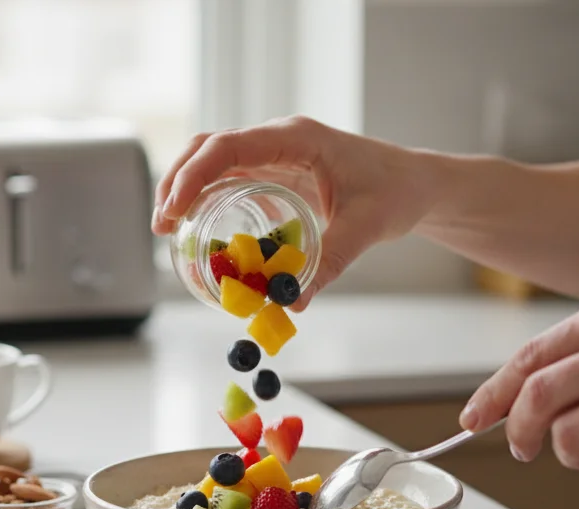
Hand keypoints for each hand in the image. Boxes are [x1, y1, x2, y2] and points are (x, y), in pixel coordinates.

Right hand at [152, 116, 434, 307]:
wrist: (416, 185)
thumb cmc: (396, 192)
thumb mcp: (365, 228)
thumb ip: (327, 263)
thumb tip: (290, 301)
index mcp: (295, 138)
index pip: (228, 146)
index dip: (193, 176)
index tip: (173, 211)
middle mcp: (278, 141)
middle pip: (207, 148)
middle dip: (176, 183)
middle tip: (161, 227)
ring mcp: (273, 156)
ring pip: (212, 162)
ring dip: (185, 190)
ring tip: (168, 230)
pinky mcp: (274, 175)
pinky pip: (230, 180)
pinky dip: (207, 201)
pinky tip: (198, 233)